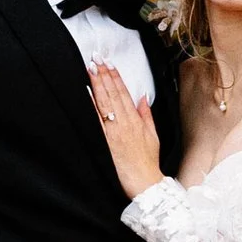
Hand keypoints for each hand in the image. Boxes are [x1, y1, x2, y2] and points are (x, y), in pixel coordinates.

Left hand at [87, 60, 163, 194]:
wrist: (145, 184)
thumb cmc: (148, 163)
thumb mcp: (153, 136)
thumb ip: (146, 115)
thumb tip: (142, 98)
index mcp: (136, 120)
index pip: (124, 93)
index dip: (116, 76)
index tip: (109, 62)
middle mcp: (125, 123)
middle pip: (113, 94)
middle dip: (104, 74)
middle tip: (96, 58)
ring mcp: (115, 131)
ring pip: (105, 102)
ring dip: (98, 84)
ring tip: (92, 68)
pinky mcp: (107, 142)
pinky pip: (98, 120)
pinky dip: (93, 105)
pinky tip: (87, 93)